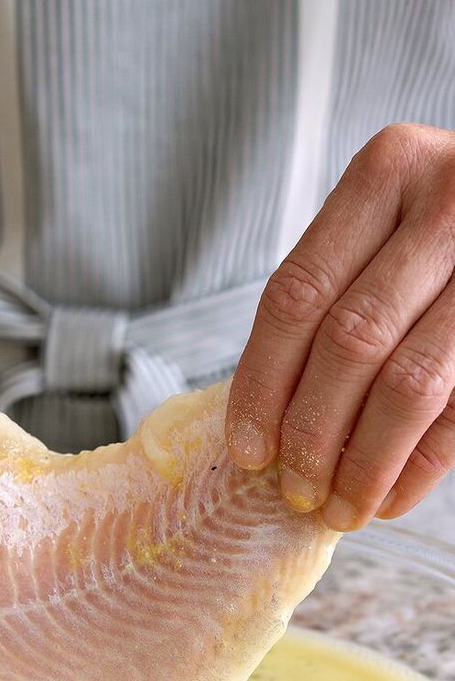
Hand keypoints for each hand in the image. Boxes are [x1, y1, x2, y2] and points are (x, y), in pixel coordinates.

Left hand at [226, 123, 454, 530]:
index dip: (262, 382)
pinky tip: (388, 496)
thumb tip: (267, 423)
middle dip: (313, 432)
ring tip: (339, 506)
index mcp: (386, 174)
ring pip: (408, 383)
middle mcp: (447, 205)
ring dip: (365, 462)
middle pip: (349, 342)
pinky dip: (419, 465)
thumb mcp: (386, 222)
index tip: (247, 448)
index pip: (298, 294)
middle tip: (294, 489)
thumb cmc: (442, 224)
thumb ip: (334, 293)